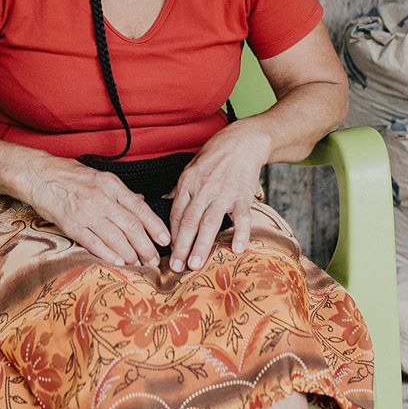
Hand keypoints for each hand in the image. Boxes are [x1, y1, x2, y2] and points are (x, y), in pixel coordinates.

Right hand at [23, 153, 171, 266]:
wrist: (40, 175)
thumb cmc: (70, 174)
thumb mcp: (100, 176)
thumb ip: (121, 192)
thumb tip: (140, 202)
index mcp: (111, 185)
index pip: (140, 209)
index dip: (155, 226)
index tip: (166, 239)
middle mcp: (102, 199)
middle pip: (131, 227)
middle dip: (147, 246)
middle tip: (155, 260)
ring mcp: (87, 213)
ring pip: (116, 238)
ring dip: (131, 254)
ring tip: (141, 264)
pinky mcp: (72, 225)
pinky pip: (94, 243)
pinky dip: (109, 254)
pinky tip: (119, 263)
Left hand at [167, 123, 269, 272]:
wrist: (243, 141)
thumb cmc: (216, 155)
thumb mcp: (191, 167)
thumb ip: (180, 188)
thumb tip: (164, 202)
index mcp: (188, 183)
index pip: (176, 213)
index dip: (172, 234)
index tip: (168, 253)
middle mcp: (203, 189)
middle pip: (189, 221)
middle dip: (182, 246)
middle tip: (177, 268)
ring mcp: (224, 193)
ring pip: (210, 223)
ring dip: (202, 245)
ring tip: (196, 265)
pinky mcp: (243, 195)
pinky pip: (242, 217)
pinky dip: (240, 233)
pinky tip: (237, 249)